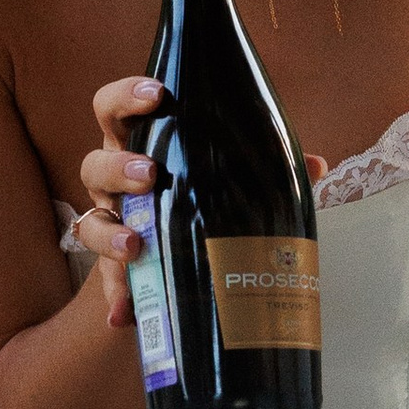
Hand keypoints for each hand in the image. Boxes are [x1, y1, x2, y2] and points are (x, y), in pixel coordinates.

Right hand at [72, 81, 329, 332]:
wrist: (177, 258)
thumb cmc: (201, 198)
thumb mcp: (230, 180)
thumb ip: (267, 170)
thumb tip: (317, 164)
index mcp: (142, 147)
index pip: (116, 109)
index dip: (127, 96)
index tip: (157, 94)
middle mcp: (116, 183)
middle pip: (95, 163)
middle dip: (118, 166)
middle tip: (150, 175)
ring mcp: (112, 226)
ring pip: (92, 221)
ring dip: (109, 233)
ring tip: (136, 245)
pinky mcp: (115, 270)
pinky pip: (107, 284)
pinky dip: (116, 298)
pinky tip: (124, 313)